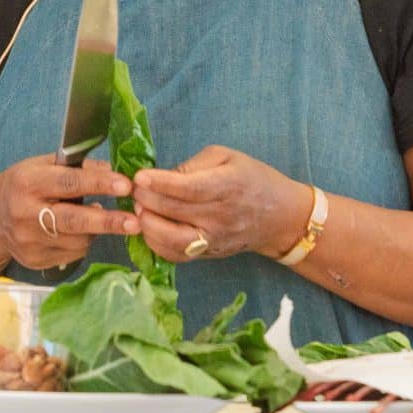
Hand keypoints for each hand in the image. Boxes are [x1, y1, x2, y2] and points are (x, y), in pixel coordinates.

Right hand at [0, 157, 137, 272]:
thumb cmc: (21, 186)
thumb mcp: (41, 166)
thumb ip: (76, 167)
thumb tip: (113, 172)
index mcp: (28, 182)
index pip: (69, 183)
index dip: (99, 184)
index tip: (126, 185)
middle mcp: (25, 214)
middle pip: (74, 220)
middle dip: (108, 221)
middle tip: (136, 222)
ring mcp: (29, 242)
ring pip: (78, 241)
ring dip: (96, 230)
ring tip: (97, 217)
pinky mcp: (35, 261)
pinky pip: (73, 254)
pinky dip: (82, 242)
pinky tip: (75, 232)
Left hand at [129, 146, 313, 263]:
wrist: (280, 217)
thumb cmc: (252, 179)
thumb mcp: (227, 157)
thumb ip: (193, 165)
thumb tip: (161, 177)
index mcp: (227, 186)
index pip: (188, 188)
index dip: (160, 183)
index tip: (139, 177)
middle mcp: (220, 217)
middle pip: (173, 211)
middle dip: (145, 200)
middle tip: (132, 189)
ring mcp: (214, 240)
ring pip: (171, 240)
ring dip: (147, 225)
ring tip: (138, 209)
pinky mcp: (208, 254)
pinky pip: (175, 255)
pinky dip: (155, 243)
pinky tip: (148, 227)